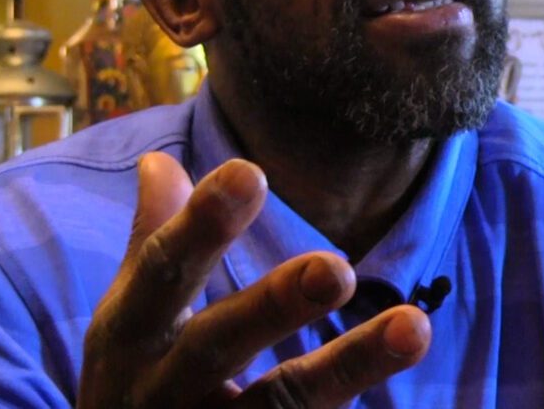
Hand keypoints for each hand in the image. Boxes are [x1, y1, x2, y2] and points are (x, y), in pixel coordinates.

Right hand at [78, 152, 430, 407]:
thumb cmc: (138, 375)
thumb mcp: (133, 315)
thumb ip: (156, 240)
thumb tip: (160, 159)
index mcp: (130, 334)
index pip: (164, 270)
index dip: (203, 224)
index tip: (250, 172)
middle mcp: (159, 390)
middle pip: (220, 343)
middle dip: (276, 304)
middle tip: (336, 268)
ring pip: (282, 405)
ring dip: (348, 367)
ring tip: (413, 328)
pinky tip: (402, 365)